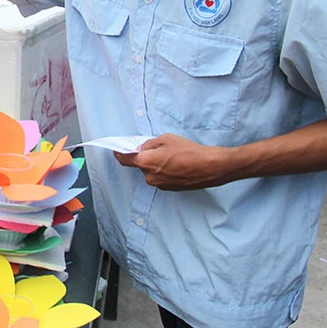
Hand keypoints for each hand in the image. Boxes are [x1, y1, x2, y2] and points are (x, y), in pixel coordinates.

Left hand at [113, 133, 230, 190]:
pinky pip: (162, 177)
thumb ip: (149, 144)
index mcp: (146, 163)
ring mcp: (160, 185)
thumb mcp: (166, 139)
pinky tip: (178, 164)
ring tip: (173, 156)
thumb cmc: (188, 151)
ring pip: (152, 172)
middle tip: (160, 148)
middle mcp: (150, 177)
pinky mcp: (170, 189)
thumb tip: (142, 149)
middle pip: (141, 165)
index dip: (119, 154)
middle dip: (146, 157)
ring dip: (157, 165)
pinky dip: (165, 171)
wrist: (210, 167)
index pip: (125, 160)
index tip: (116, 150)